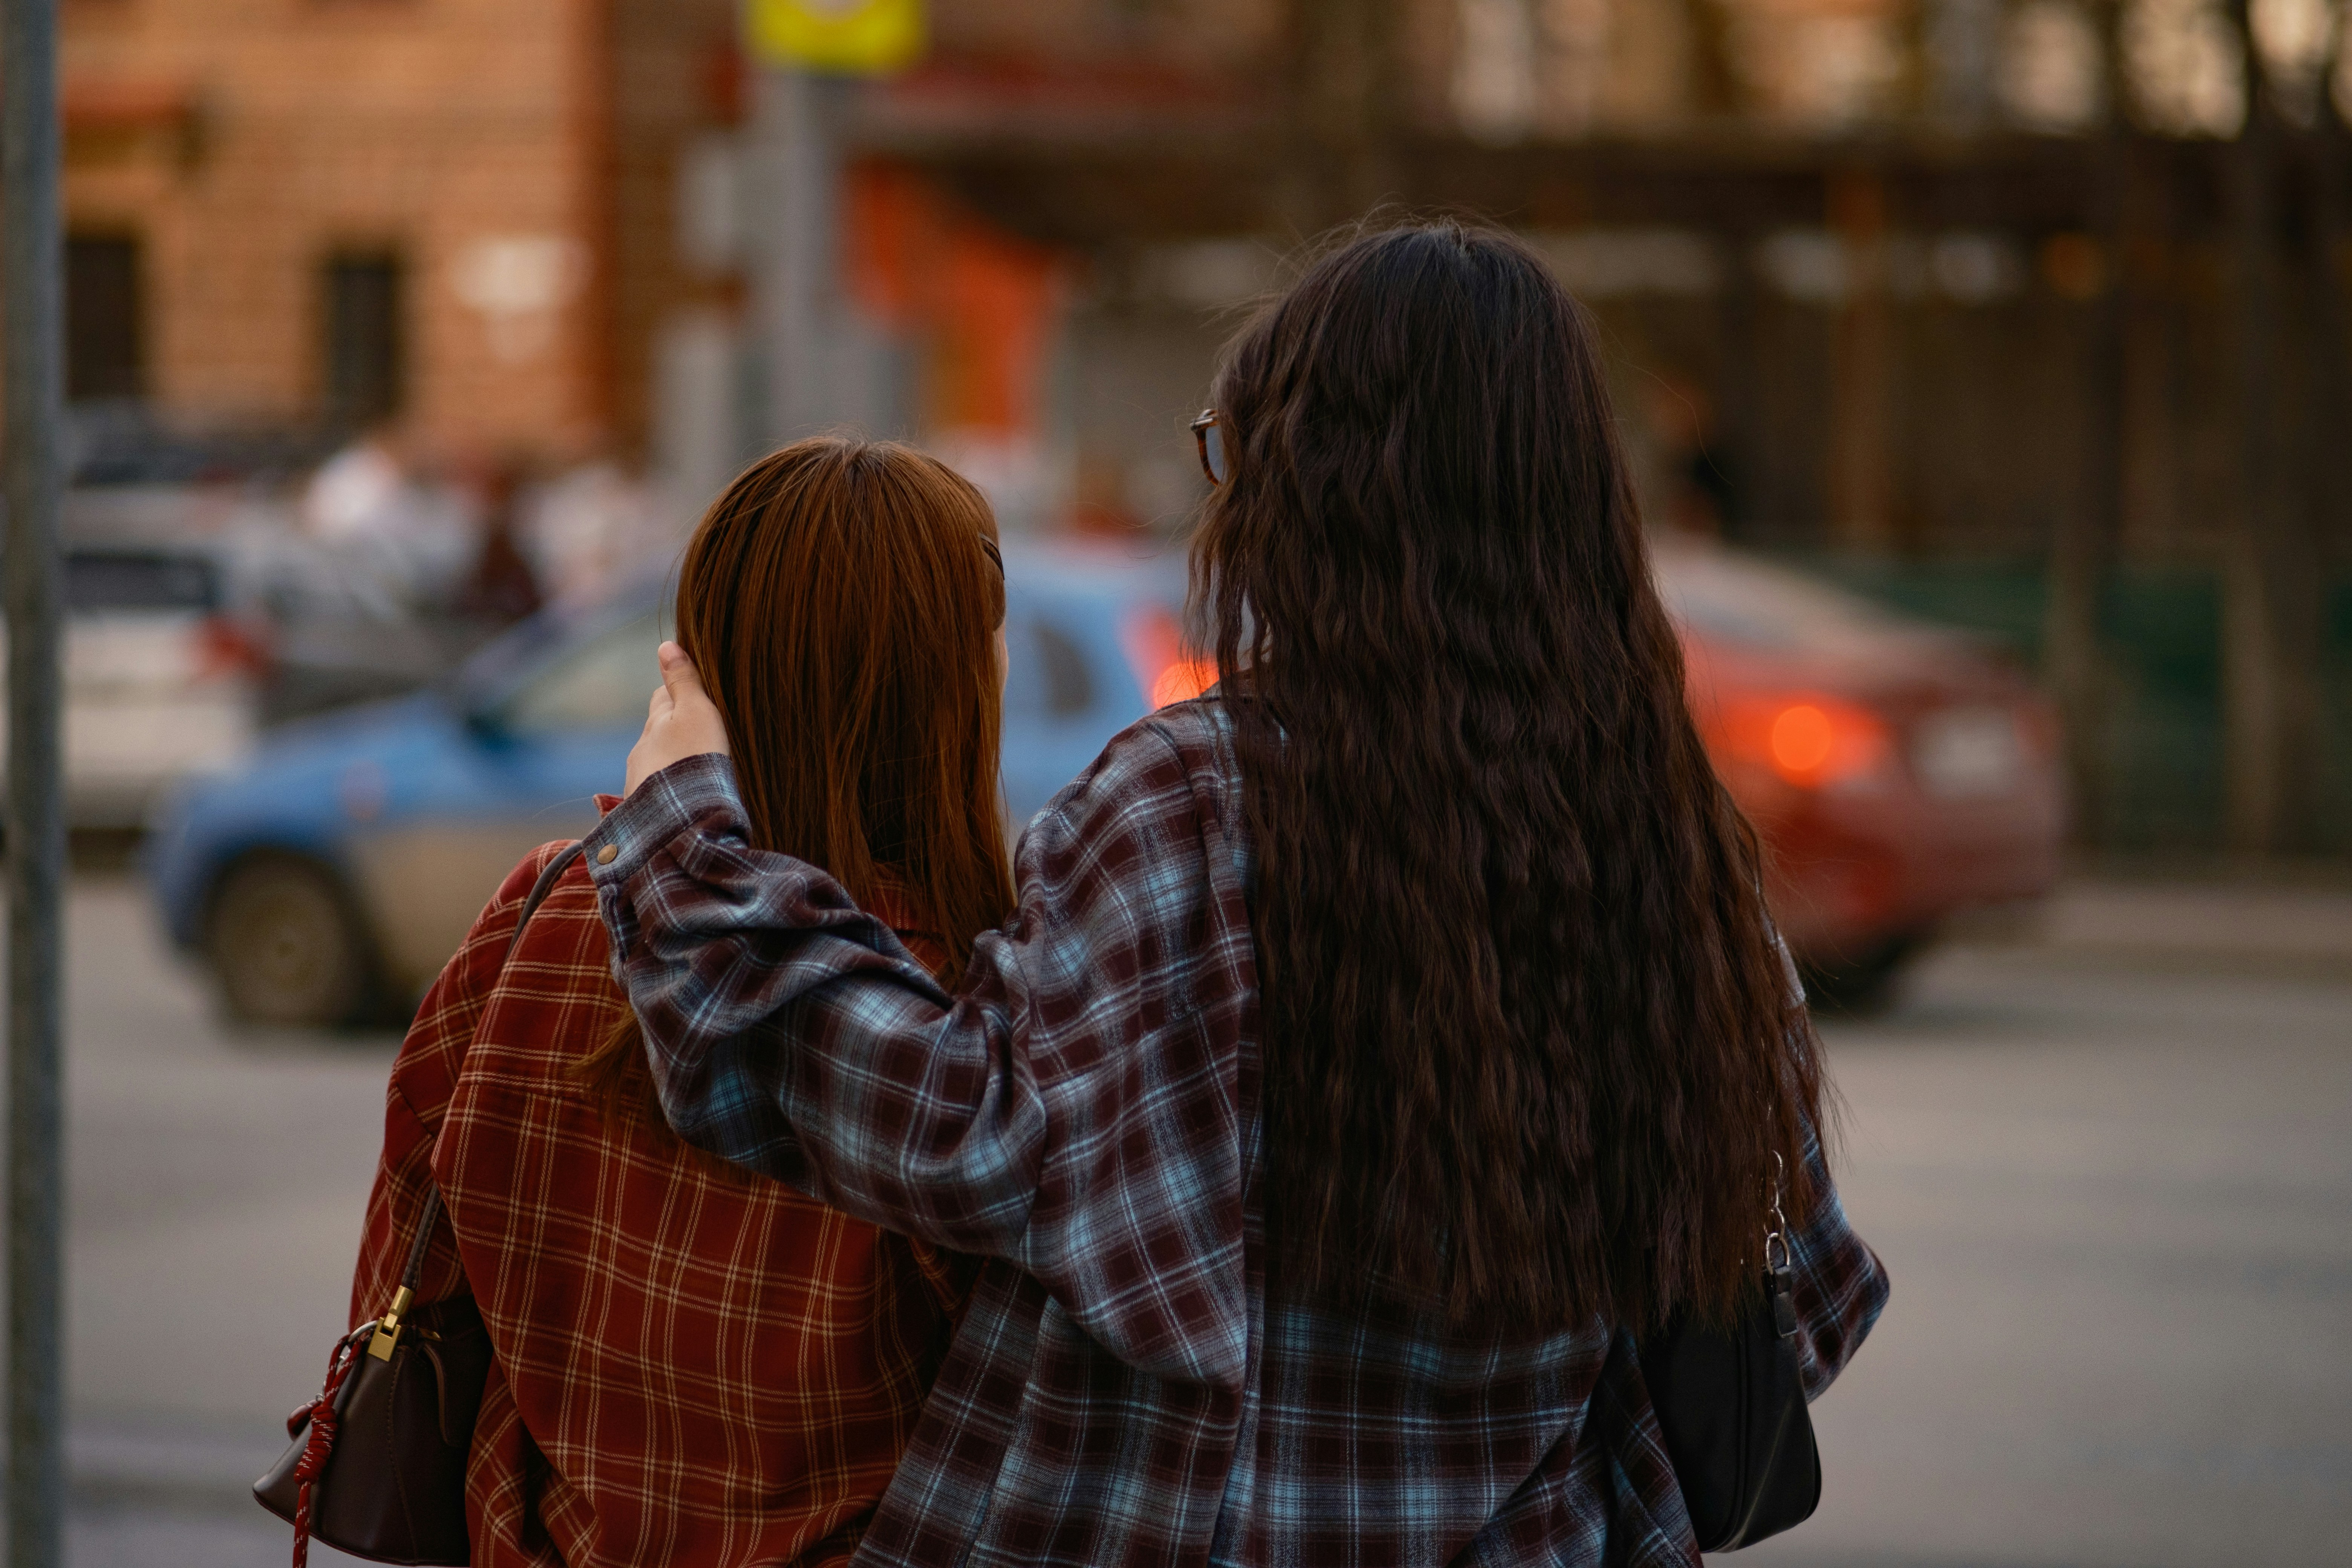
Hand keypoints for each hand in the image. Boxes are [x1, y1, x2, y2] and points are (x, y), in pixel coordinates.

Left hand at [625, 642, 730, 795]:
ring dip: (669, 763)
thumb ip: (684, 681)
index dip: (679, 694)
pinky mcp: (642, 810)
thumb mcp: (698, 712)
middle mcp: (641, 750)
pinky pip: (655, 791)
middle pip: (657, 731)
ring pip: (654, 762)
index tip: (695, 698)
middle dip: (672, 731)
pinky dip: (667, 789)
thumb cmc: (695, 760)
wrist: (683, 819)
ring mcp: (638, 781)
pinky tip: (683, 797)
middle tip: (698, 737)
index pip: (662, 698)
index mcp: (655, 722)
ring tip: (692, 773)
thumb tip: (665, 646)